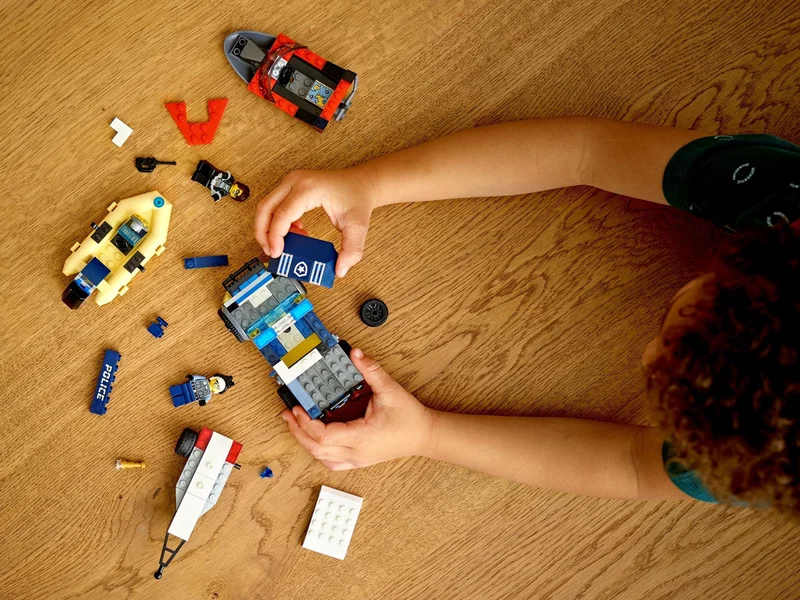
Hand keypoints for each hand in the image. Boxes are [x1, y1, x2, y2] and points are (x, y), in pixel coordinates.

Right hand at [254, 167, 378, 276]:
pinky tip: (296, 232)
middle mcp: (296, 181)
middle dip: (263, 233)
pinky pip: (275, 205)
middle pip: (265, 208)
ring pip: (267, 206)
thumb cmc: (357, 197)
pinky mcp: (291, 186)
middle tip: (271, 252)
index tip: (277, 253)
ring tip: (286, 244)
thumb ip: (351, 250)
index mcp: (308, 188)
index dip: (275, 237)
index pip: (281, 214)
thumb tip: (340, 269)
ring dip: (269, 228)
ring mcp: (292, 181)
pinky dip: (278, 222)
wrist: (361, 182)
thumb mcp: (357, 226)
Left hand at [282, 348, 435, 469]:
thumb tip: (355, 354)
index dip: (305, 423)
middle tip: (287, 414)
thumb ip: (371, 371)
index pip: (324, 436)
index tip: (296, 409)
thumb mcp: (390, 390)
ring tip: (296, 426)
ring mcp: (357, 459)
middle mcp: (356, 453)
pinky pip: (333, 462)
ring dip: (306, 443)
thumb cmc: (410, 418)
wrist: (425, 435)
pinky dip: (319, 452)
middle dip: (298, 432)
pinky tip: (314, 441)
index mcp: (361, 438)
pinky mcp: (360, 460)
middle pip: (317, 449)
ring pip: (322, 458)